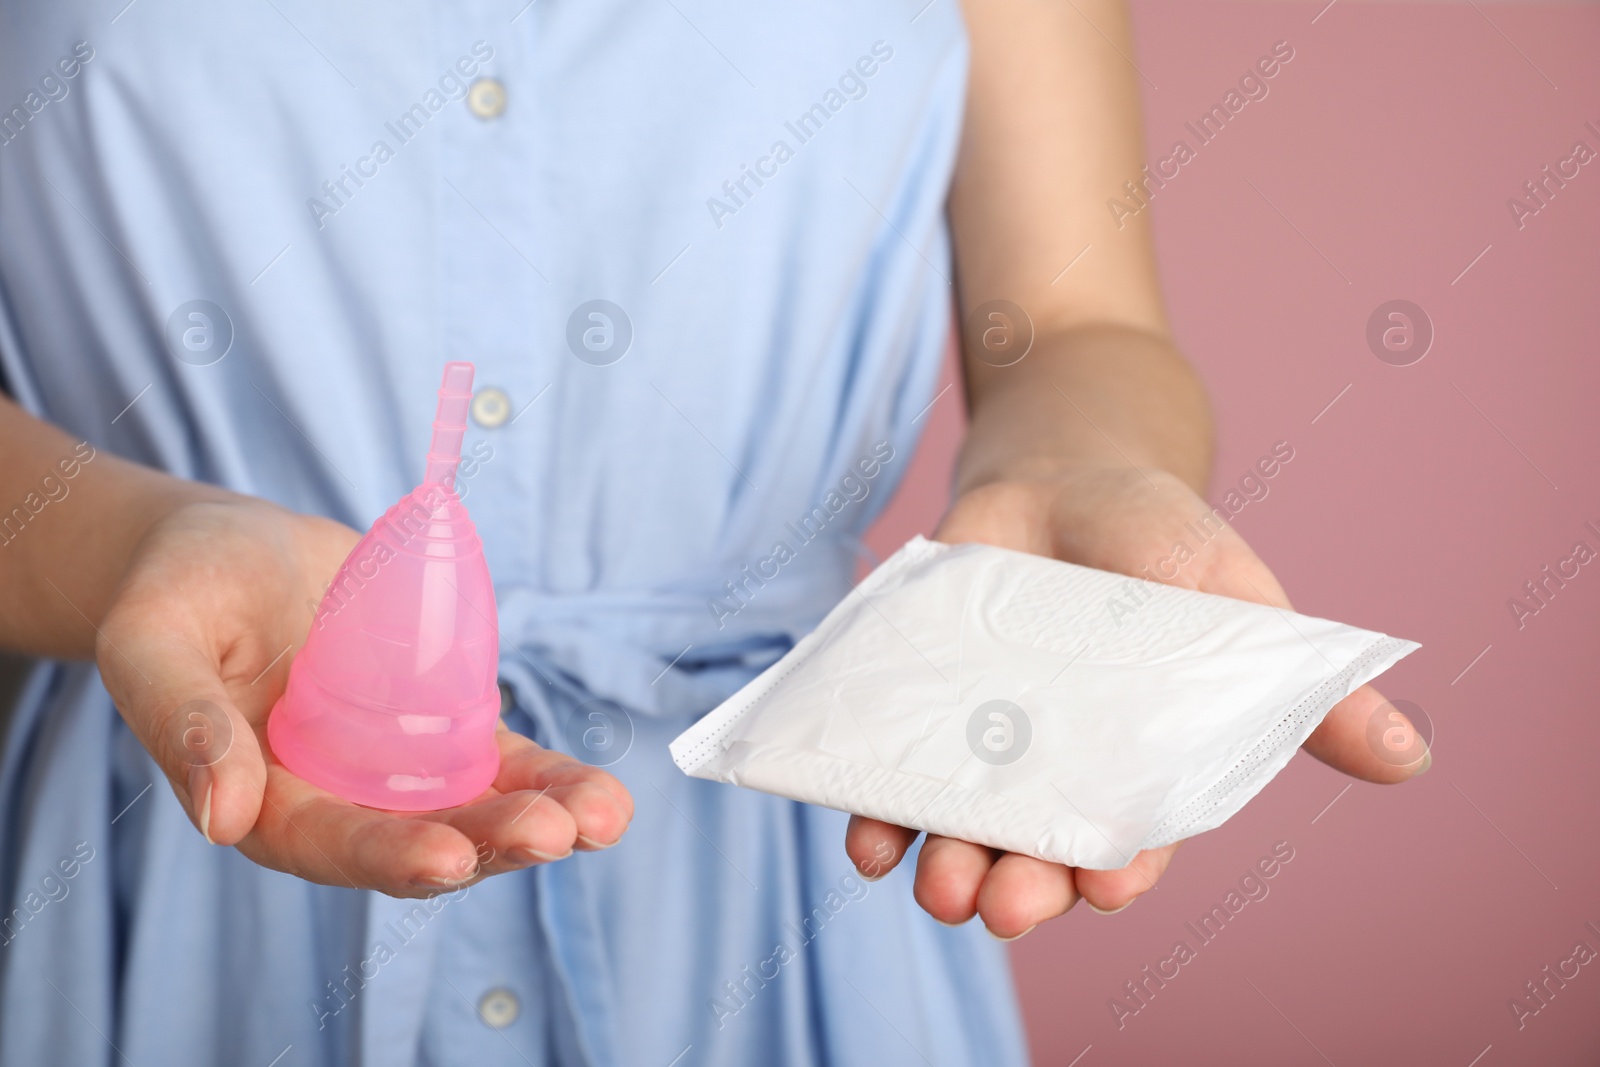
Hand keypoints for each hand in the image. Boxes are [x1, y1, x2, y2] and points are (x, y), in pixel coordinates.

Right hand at [95, 498, 631, 897]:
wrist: (231, 553)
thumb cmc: (180, 591)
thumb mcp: (154, 639)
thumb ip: (182, 722)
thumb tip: (223, 817)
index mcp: (262, 802)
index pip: (329, 843)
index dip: (387, 854)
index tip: (448, 855)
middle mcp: (339, 801)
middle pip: (422, 838)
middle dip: (490, 841)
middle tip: (554, 833)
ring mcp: (398, 769)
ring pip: (477, 809)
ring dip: (542, 820)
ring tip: (604, 817)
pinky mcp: (442, 726)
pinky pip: (503, 762)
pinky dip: (550, 778)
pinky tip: (603, 794)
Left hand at [844, 467, 1427, 936]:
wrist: (1058, 472)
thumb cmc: (1159, 544)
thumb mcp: (1235, 604)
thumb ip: (1301, 688)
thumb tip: (1411, 758)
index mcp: (1134, 765)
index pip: (1129, 841)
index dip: (1120, 869)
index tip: (1106, 885)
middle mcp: (1053, 772)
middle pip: (1035, 855)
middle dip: (1020, 890)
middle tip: (1004, 906)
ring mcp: (980, 744)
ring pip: (959, 833)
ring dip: (945, 868)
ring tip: (937, 886)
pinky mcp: (919, 708)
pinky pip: (888, 773)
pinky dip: (874, 810)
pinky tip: (867, 838)